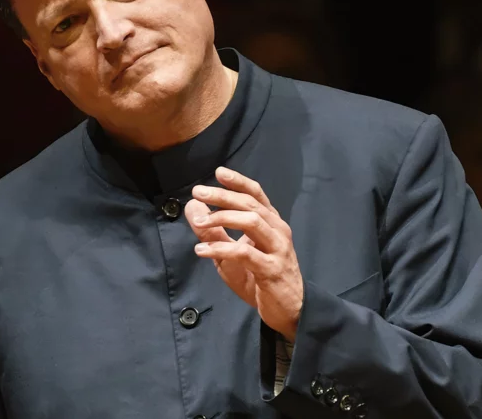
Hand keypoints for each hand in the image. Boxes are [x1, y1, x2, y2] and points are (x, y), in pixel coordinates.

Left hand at [185, 166, 303, 340]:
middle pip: (250, 204)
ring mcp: (277, 249)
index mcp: (271, 223)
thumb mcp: (230, 254)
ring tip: (199, 221)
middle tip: (198, 191)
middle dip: (222, 196)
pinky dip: (221, 248)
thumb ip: (213, 230)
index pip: (256, 194)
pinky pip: (245, 253)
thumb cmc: (260, 279)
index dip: (238, 181)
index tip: (218, 172)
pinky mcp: (271, 269)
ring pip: (252, 222)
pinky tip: (202, 250)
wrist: (289, 310)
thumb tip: (192, 206)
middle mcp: (277, 231)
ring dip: (222, 217)